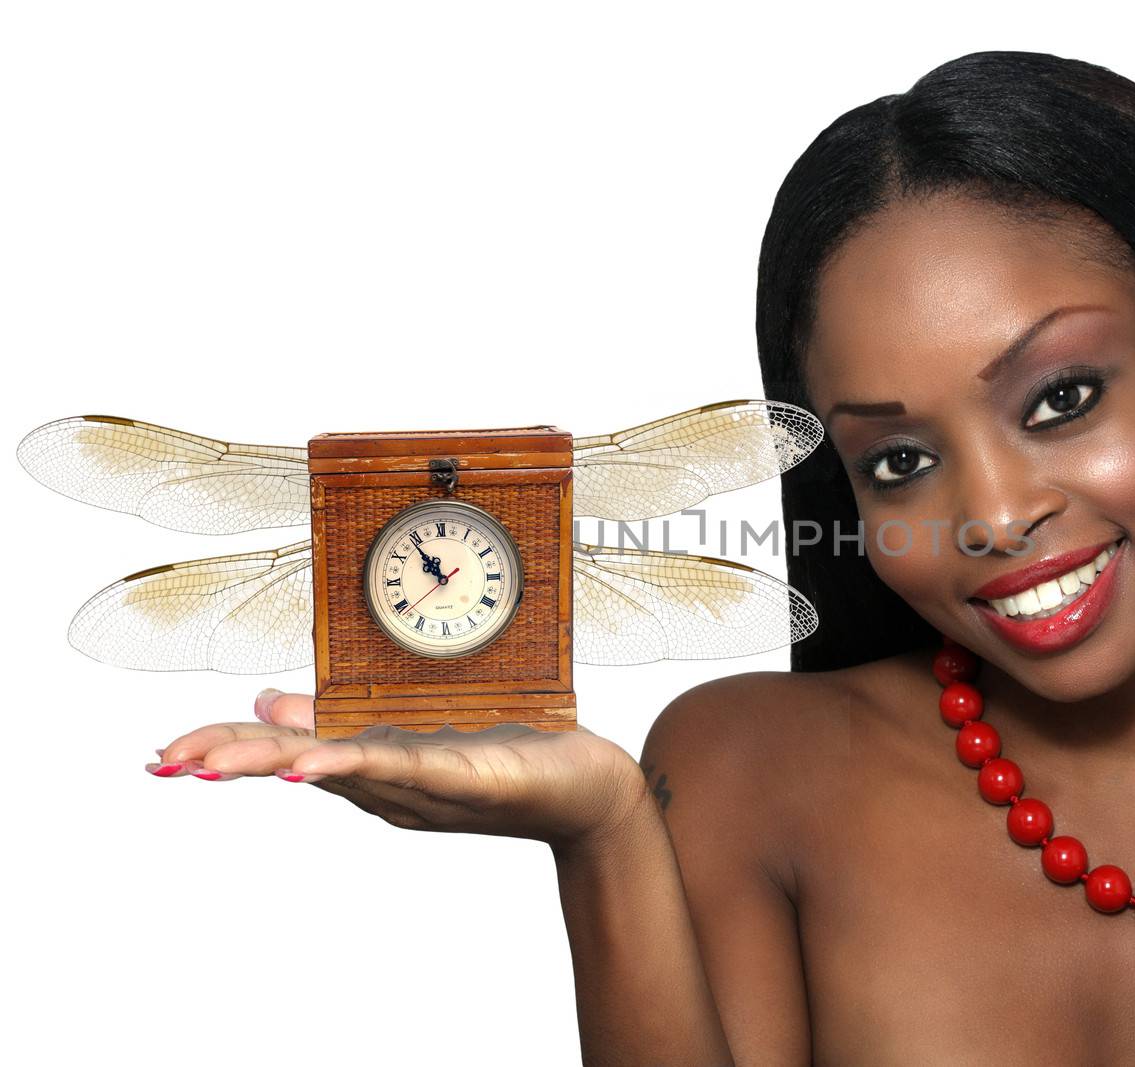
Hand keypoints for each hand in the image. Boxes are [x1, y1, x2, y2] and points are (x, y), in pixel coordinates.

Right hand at [149, 690, 650, 849]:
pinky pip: (393, 766)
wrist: (589, 788)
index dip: (225, 746)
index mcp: (372, 756)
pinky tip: (303, 768)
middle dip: (224, 758)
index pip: (285, 747)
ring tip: (205, 765)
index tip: (166, 752)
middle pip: (290, 761)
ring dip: (265, 762)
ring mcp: (416, 779)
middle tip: (163, 761)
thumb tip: (268, 699)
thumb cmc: (512, 750)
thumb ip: (346, 717)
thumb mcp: (422, 726)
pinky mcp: (455, 774)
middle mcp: (384, 775)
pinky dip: (345, 765)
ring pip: (328, 766)